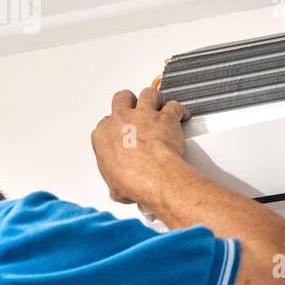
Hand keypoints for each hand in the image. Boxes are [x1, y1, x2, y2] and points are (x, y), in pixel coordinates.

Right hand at [91, 87, 189, 206]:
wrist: (153, 177)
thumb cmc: (132, 181)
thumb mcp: (114, 187)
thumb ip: (114, 183)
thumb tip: (119, 191)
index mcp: (103, 135)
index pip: (106, 123)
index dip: (116, 127)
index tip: (123, 133)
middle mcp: (121, 119)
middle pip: (122, 98)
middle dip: (130, 102)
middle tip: (137, 111)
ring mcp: (144, 115)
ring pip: (148, 93)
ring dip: (155, 99)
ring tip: (160, 107)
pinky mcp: (165, 117)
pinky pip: (174, 105)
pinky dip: (179, 110)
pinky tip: (181, 115)